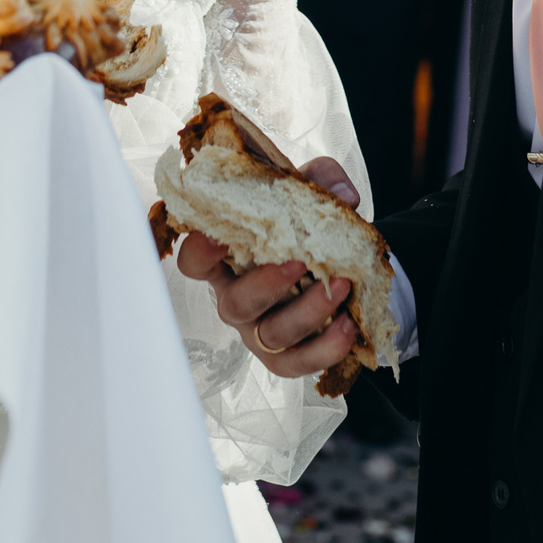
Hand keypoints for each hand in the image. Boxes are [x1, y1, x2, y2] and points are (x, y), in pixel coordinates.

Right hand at [175, 157, 364, 379]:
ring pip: (272, 333)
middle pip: (233, 303)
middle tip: (300, 262)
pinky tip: (348, 325)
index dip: (200, 250)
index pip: (195, 260)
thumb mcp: (310, 190)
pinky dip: (326, 348)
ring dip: (308, 311)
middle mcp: (236, 297)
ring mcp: (259, 331)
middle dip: (266, 284)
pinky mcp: (286, 357)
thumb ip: (323, 180)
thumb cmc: (306, 225)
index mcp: (228, 258)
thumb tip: (344, 196)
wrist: (341, 262)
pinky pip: (300, 362)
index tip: (217, 234)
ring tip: (342, 285)